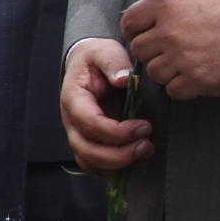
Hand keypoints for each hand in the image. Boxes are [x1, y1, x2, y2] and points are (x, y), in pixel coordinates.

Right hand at [61, 38, 149, 173]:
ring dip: (118, 164)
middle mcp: (72, 120)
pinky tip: (139, 158)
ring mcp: (79, 134)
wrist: (90, 64)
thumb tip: (123, 79)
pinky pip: (97, 166)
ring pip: (90, 162)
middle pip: (86, 150)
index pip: (89, 123)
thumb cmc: (98, 58)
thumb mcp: (105, 51)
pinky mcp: (90, 142)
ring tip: (146, 152)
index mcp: (74, 98)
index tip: (144, 126)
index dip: (116, 131)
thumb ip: (113, 62)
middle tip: (147, 145)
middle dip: (118, 155)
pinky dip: (117, 169)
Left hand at [121, 0, 219, 98]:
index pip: (130, 21)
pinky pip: (173, 90)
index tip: (144, 33)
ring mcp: (181, 58)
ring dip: (166, 71)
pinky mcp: (197, 80)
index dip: (135, 29)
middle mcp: (169, 33)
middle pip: (139, 49)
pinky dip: (181, 87)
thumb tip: (153, 16)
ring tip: (184, 64)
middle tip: (167, 51)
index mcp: (168, 7)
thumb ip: (172, 6)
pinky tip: (194, 77)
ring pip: (154, 72)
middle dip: (151, 51)